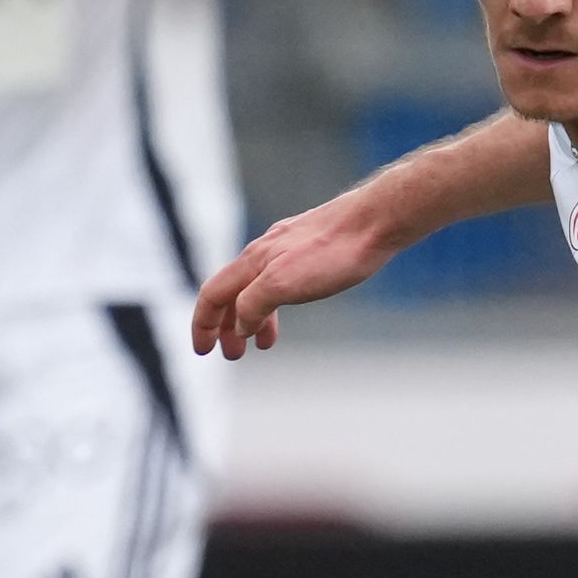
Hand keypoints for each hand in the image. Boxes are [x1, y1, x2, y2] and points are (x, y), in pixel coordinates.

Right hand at [192, 185, 394, 357]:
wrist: (375, 222)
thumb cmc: (333, 252)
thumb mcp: (284, 284)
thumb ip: (254, 304)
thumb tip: (239, 326)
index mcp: (252, 262)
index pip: (212, 294)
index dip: (203, 324)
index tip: (202, 351)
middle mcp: (264, 252)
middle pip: (232, 293)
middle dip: (227, 326)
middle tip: (233, 355)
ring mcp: (286, 249)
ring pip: (257, 287)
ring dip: (253, 317)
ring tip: (262, 343)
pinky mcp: (309, 248)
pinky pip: (280, 279)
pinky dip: (276, 302)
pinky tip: (289, 306)